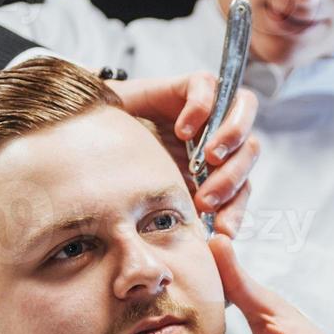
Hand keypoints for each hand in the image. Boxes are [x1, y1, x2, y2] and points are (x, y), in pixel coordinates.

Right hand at [105, 70, 259, 237]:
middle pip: (249, 151)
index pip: (242, 187)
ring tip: (207, 159)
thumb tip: (214, 248)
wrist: (85, 134)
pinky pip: (208, 86)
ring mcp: (206, 109)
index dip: (236, 210)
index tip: (221, 231)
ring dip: (231, 139)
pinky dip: (200, 109)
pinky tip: (182, 131)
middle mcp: (215, 137)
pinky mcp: (189, 85)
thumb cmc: (122, 171)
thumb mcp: (158, 199)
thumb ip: (185, 219)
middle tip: (206, 199)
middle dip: (231, 180)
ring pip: (243, 111)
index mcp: (214, 168)